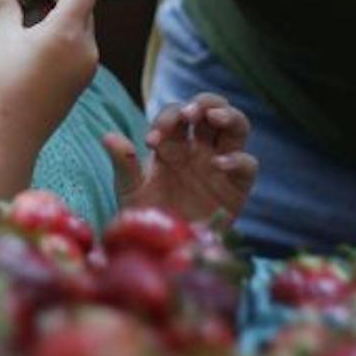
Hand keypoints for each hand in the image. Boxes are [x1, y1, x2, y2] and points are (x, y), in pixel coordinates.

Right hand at [0, 0, 101, 156]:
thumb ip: (3, 5)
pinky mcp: (82, 81)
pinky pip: (80, 47)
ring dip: (63, 13)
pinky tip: (41, 39)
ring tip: (36, 9)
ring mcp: (88, 66)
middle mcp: (86, 48)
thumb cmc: (3, 82)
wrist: (10, 132)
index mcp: (68, 32)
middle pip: (85, 6)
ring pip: (83, 27)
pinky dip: (65, 34)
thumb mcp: (0, 37)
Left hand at [104, 93, 256, 224]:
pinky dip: (238, 160)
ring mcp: (221, 166)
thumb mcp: (130, 190)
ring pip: (237, 127)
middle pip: (212, 110)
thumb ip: (124, 164)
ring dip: (228, 115)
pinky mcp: (237, 188)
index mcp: (174, 145)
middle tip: (189, 113)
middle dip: (204, 103)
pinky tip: (220, 164)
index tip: (151, 141)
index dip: (166, 119)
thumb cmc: (148, 217)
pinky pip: (248, 165)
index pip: (177, 115)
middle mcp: (200, 150)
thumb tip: (108, 136)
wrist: (165, 253)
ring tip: (214, 117)